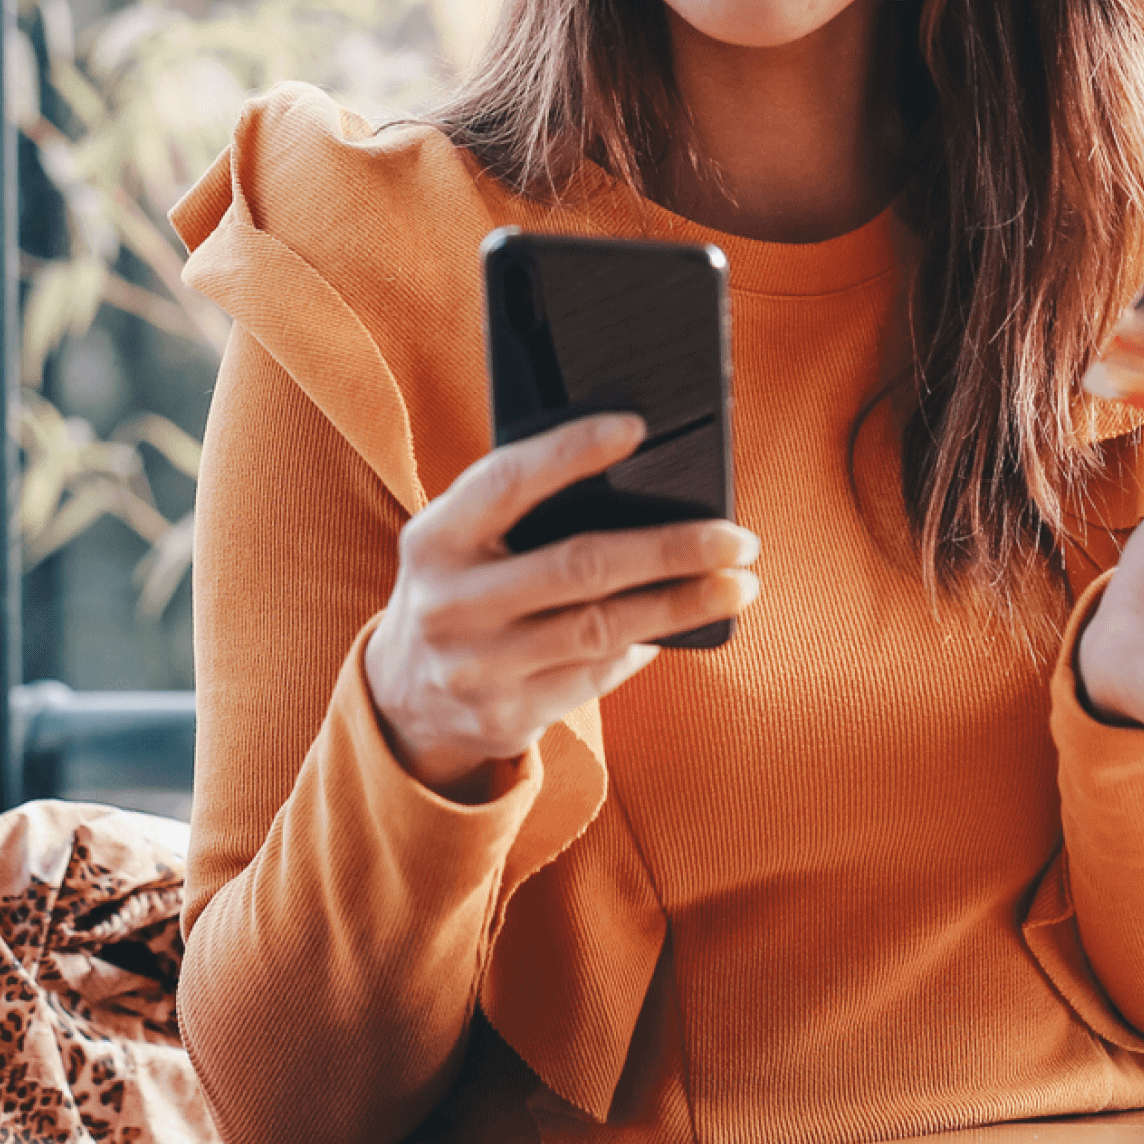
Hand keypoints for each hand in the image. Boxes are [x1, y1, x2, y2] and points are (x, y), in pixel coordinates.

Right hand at [364, 412, 762, 800]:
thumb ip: (517, 511)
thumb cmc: (458, 589)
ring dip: (681, 604)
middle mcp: (450, 605)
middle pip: (580, 566)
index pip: (506, 481)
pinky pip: (597, 676)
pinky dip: (645, 644)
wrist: (404, 699)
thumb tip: (637, 480)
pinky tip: (681, 623)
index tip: (638, 428)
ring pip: (603, 629)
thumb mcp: (458, 542)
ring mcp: (479, 668)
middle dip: (670, 549)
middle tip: (736, 537)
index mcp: (434, 540)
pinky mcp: (509, 716)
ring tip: (738, 585)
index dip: (571, 451)